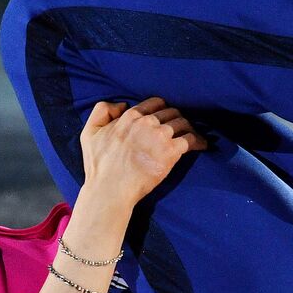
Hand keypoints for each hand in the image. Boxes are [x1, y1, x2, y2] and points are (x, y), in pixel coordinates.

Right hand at [79, 96, 207, 207]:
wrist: (110, 189)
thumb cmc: (99, 165)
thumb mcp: (89, 133)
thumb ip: (101, 111)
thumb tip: (122, 105)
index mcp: (130, 116)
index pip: (155, 103)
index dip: (162, 109)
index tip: (165, 117)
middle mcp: (147, 122)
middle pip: (171, 112)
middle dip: (177, 117)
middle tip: (181, 127)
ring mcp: (161, 136)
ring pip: (183, 123)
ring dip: (189, 127)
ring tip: (193, 134)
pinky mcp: (171, 152)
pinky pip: (191, 139)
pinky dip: (199, 141)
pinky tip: (202, 145)